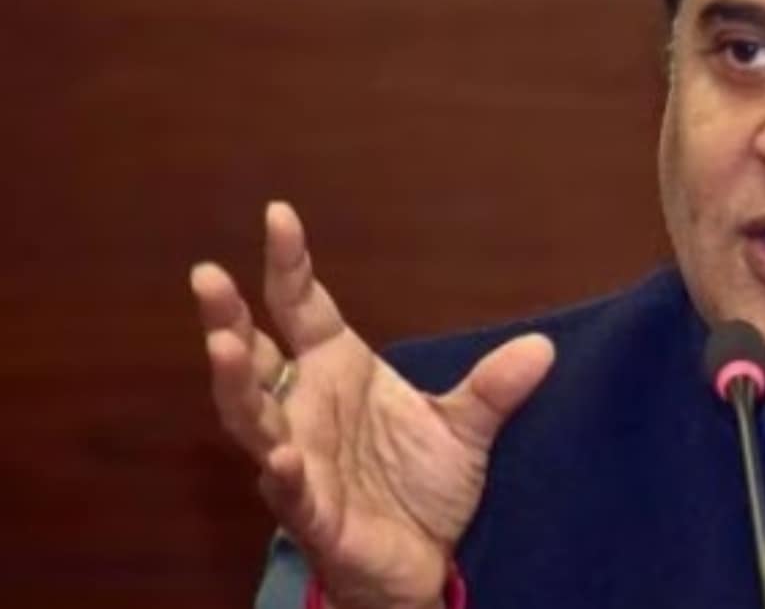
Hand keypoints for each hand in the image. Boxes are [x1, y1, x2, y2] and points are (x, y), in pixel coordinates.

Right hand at [193, 202, 554, 608]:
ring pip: (251, 418)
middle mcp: (305, 408)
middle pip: (252, 357)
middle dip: (226, 317)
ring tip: (223, 345)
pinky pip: (289, 492)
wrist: (423, 562)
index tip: (278, 214)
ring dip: (234, 383)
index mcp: (335, 370)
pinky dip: (283, 473)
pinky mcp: (312, 512)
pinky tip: (282, 457)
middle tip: (207, 276)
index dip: (287, 264)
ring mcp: (301, 459)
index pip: (301, 306)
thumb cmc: (420, 487)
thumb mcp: (464, 428)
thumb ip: (494, 388)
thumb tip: (544, 347)